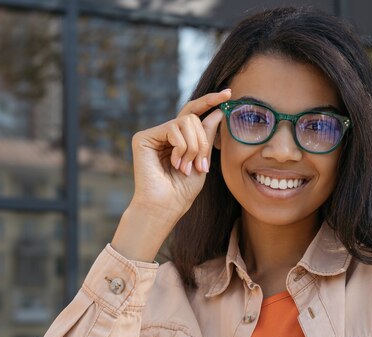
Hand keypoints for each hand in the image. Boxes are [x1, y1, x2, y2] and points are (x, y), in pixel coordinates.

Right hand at [129, 89, 230, 223]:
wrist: (165, 207)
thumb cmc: (182, 190)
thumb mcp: (202, 160)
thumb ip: (207, 135)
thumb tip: (217, 111)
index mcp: (179, 139)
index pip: (195, 113)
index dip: (210, 101)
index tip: (228, 94)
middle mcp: (165, 134)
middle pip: (193, 118)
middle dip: (203, 141)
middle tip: (201, 165)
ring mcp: (154, 134)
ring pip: (185, 122)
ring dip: (193, 147)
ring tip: (186, 167)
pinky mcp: (143, 137)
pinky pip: (173, 128)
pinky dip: (181, 147)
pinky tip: (175, 163)